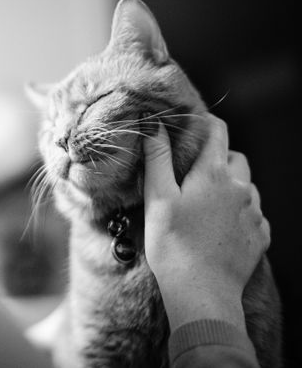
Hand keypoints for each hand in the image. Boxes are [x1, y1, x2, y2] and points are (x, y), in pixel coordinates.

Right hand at [143, 113, 269, 331]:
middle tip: (193, 172)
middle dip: (217, 158)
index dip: (205, 121)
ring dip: (229, 187)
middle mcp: (241, 188)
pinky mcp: (260, 236)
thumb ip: (156, 158)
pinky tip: (219, 228)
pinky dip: (239, 213)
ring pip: (246, 186)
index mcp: (213, 174)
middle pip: (235, 158)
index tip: (192, 123)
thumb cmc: (172, 244)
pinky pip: (253, 214)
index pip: (218, 131)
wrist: (201, 293)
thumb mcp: (157, 198)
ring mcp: (254, 213)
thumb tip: (155, 124)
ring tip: (204, 205)